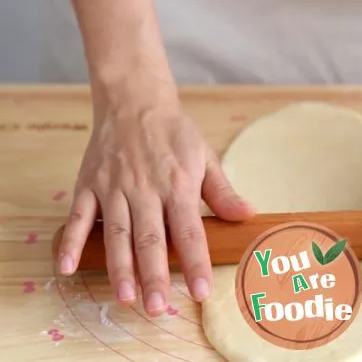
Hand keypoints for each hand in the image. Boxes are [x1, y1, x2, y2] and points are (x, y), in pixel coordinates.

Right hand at [55, 89, 254, 315]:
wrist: (135, 101)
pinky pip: (78, 216)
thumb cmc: (174, 133)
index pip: (189, 231)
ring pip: (116, 233)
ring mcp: (114, 187)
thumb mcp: (205, 157)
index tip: (201, 292)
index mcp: (178, 184)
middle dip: (154, 275)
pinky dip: (70, 241)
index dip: (195, 263)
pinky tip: (67, 267)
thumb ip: (223, 192)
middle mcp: (145, 189)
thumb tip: (248, 214)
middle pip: (150, 239)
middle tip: (157, 308)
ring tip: (126, 297)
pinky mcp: (88, 184)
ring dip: (120, 267)